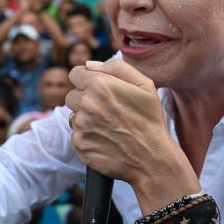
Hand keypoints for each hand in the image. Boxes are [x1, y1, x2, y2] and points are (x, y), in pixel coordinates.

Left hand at [65, 59, 197, 204]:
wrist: (152, 159)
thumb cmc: (150, 120)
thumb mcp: (145, 85)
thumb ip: (116, 67)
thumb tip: (90, 65)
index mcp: (100, 85)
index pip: (75, 74)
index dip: (87, 80)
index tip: (97, 89)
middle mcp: (86, 103)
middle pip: (72, 95)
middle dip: (85, 99)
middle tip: (107, 110)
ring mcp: (81, 125)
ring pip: (73, 115)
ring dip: (85, 119)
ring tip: (108, 126)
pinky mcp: (79, 144)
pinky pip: (76, 134)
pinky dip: (87, 136)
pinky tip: (105, 139)